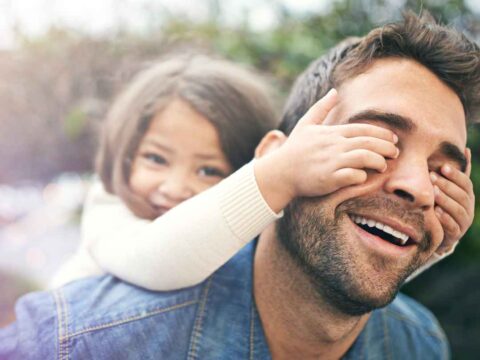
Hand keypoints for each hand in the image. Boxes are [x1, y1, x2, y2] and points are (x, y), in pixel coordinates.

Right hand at [255, 89, 398, 211]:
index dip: (382, 133)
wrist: (280, 173)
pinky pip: (353, 176)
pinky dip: (362, 176)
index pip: (364, 129)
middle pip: (368, 142)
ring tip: (384, 166)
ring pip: (364, 157)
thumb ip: (321, 108)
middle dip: (387, 147)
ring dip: (378, 162)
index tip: (393, 139)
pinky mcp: (329, 178)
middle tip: (396, 153)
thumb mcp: (306, 124)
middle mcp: (334, 145)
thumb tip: (334, 90)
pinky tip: (365, 178)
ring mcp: (331, 162)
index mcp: (332, 133)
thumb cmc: (294, 150)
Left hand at [430, 148, 474, 254]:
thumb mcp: (451, 188)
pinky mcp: (456, 234)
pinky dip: (445, 219)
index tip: (442, 167)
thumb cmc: (445, 205)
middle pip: (461, 195)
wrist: (442, 232)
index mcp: (468, 195)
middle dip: (446, 185)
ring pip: (457, 210)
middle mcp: (468, 207)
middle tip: (432, 177)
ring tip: (433, 192)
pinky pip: (453, 227)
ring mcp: (464, 221)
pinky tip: (436, 212)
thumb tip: (467, 149)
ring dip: (445, 200)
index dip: (455, 175)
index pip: (465, 183)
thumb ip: (457, 173)